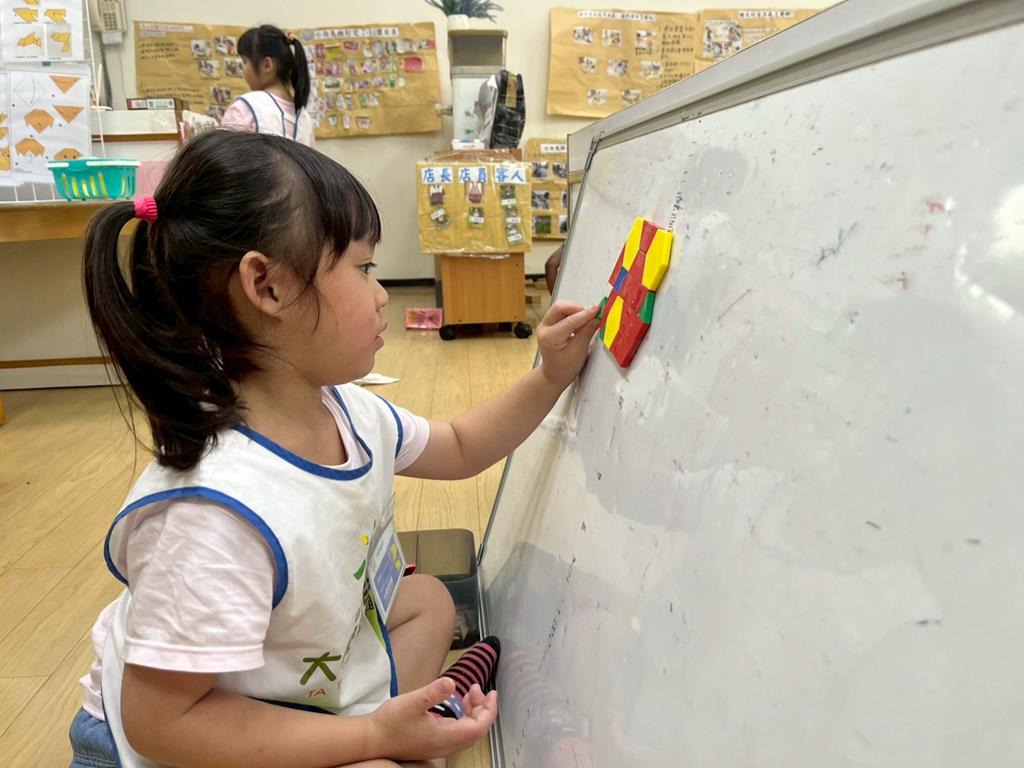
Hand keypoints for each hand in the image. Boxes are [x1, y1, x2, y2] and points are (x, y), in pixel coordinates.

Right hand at [369, 678, 497, 760]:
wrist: (371, 739)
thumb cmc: (390, 722)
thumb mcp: (412, 701)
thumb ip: (433, 692)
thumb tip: (452, 682)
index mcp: (445, 737)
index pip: (479, 727)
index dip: (489, 710)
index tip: (491, 692)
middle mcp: (446, 746)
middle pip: (476, 731)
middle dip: (483, 709)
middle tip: (477, 688)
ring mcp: (439, 747)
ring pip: (467, 733)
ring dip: (473, 713)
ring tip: (469, 694)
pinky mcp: (433, 744)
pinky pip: (458, 734)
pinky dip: (463, 719)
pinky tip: (455, 705)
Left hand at [537, 301, 601, 388]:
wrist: (554, 374)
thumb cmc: (564, 368)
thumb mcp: (579, 351)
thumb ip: (587, 332)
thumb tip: (596, 318)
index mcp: (549, 338)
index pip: (570, 320)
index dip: (586, 314)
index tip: (598, 310)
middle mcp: (543, 329)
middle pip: (560, 307)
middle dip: (577, 308)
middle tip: (591, 315)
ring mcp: (545, 325)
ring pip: (560, 307)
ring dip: (575, 311)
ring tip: (585, 321)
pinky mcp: (549, 324)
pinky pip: (561, 312)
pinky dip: (572, 314)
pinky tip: (579, 323)